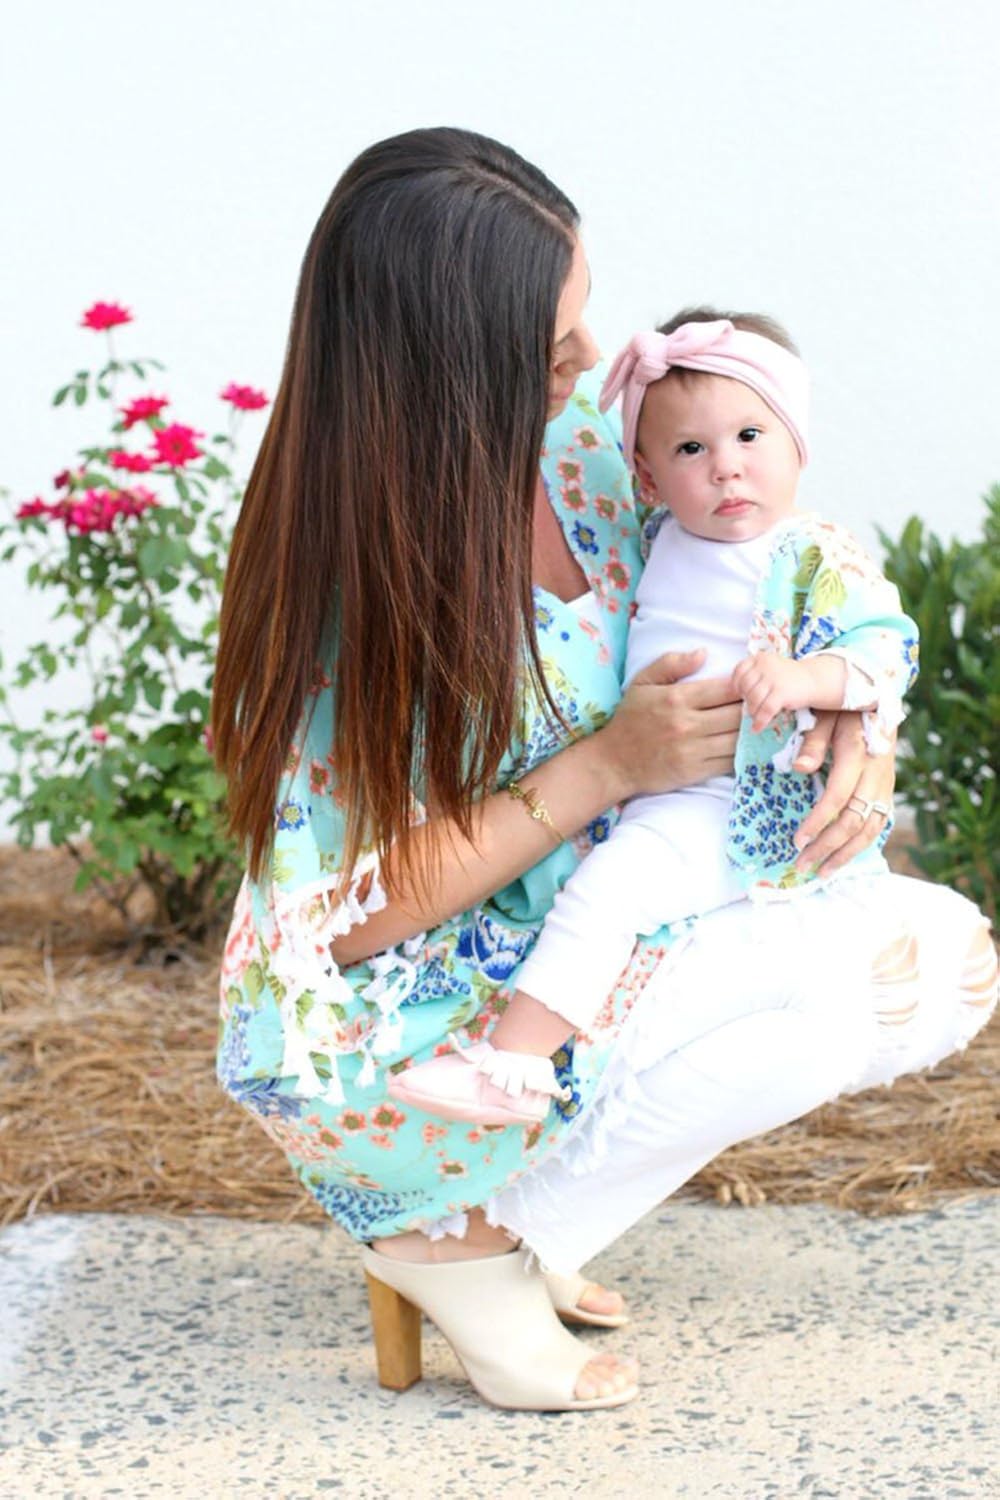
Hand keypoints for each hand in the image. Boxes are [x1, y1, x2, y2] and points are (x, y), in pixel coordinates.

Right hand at [598, 649, 741, 798]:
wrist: (614, 762)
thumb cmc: (630, 719)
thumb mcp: (642, 682)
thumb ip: (671, 663)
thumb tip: (703, 653)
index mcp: (676, 699)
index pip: (726, 689)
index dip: (744, 686)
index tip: (749, 685)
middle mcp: (686, 724)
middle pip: (736, 715)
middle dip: (752, 708)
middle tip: (759, 705)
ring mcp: (692, 750)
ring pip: (736, 739)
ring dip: (749, 732)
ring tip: (754, 724)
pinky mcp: (695, 772)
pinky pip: (728, 761)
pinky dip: (740, 753)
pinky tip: (743, 745)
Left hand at [731, 654, 803, 732]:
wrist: (814, 680)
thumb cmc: (788, 677)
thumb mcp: (769, 669)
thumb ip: (754, 676)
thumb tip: (733, 693)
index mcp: (760, 657)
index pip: (739, 670)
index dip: (737, 685)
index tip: (741, 694)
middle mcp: (765, 665)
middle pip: (745, 687)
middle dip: (746, 700)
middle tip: (752, 707)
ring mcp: (774, 678)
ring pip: (753, 700)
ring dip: (752, 712)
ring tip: (756, 717)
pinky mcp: (782, 692)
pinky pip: (765, 710)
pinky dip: (760, 721)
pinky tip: (757, 728)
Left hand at [791, 710, 895, 875]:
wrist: (877, 699)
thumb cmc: (841, 707)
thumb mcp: (823, 716)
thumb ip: (812, 742)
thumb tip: (800, 768)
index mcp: (858, 754)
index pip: (838, 797)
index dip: (818, 822)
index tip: (798, 840)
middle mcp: (876, 774)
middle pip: (854, 820)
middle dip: (827, 847)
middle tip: (801, 864)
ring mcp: (885, 784)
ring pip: (870, 829)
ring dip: (845, 854)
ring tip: (822, 873)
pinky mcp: (887, 790)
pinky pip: (878, 824)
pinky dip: (862, 845)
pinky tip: (843, 858)